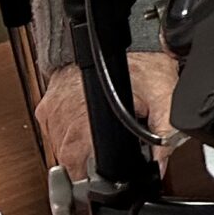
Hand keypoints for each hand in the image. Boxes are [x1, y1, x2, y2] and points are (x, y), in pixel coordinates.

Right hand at [36, 54, 178, 180]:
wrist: (118, 36)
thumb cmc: (138, 60)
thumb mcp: (162, 95)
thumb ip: (165, 130)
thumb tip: (160, 162)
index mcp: (84, 121)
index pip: (79, 170)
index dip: (96, 178)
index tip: (109, 175)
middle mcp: (62, 117)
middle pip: (70, 161)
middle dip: (91, 161)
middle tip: (112, 147)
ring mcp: (52, 111)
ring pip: (60, 147)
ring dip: (80, 147)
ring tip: (100, 133)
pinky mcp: (47, 105)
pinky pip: (55, 129)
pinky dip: (70, 131)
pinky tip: (87, 121)